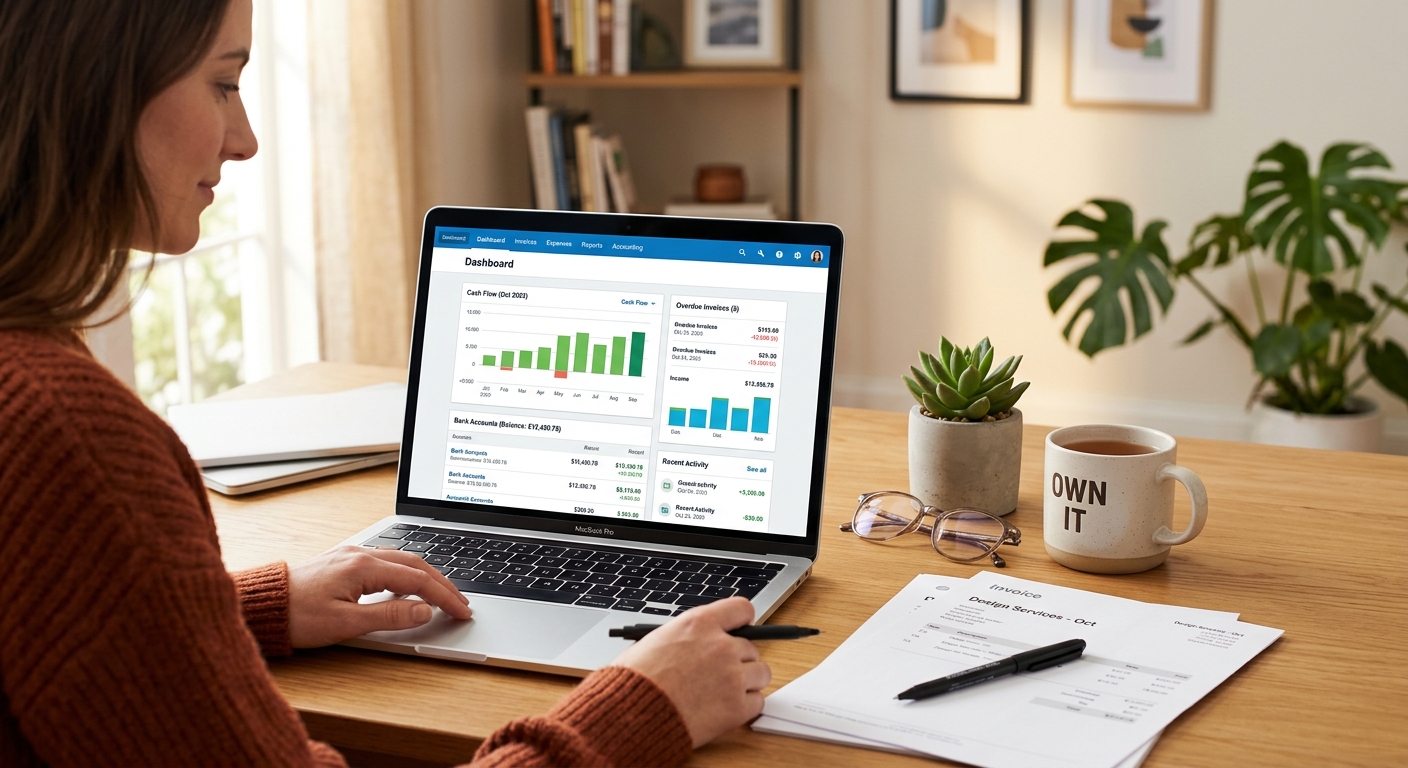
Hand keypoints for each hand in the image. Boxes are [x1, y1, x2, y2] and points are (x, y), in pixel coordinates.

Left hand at [286, 545, 472, 647]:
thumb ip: (389, 616)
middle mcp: (361, 555)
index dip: (444, 596)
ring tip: (443, 593)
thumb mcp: (345, 624)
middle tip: (461, 602)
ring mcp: (352, 555)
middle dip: (442, 583)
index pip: (418, 581)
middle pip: (415, 564)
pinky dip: (407, 572)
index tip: (462, 610)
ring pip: (402, 560)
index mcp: (364, 567)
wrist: (261, 604)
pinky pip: (387, 561)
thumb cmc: (296, 615)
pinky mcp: (343, 561)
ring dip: (427, 575)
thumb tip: (424, 611)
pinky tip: (409, 584)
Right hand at [613, 597, 770, 746]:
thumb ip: (687, 637)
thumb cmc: (634, 681)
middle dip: (738, 659)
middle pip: (751, 647)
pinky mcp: (736, 707)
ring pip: (761, 673)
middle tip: (718, 673)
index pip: (742, 609)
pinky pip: (757, 702)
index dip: (742, 621)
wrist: (630, 715)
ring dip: (746, 682)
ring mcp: (732, 677)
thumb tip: (699, 640)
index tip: (741, 628)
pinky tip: (723, 709)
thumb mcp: (655, 641)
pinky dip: (744, 707)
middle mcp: (720, 646)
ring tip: (722, 692)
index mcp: (699, 624)